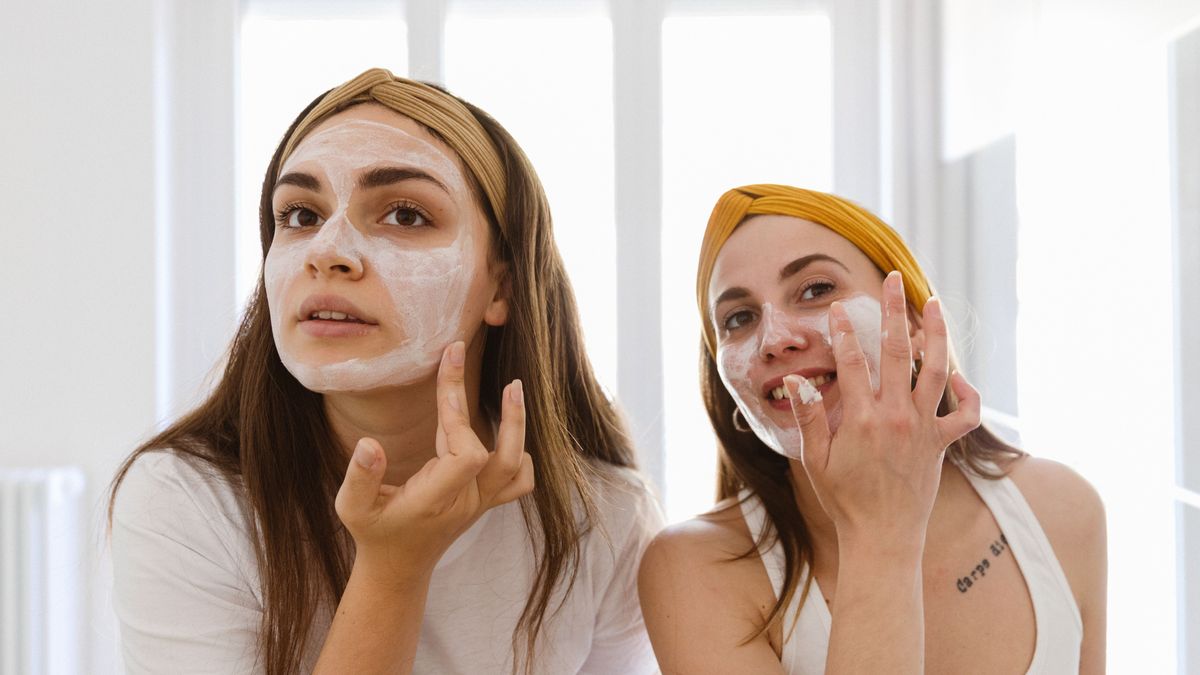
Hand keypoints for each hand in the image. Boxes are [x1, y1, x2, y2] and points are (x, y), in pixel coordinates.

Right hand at [333, 341, 534, 575]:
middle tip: (498, 375)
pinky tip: (507, 432)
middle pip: (498, 455)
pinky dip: (520, 455)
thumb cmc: (373, 531)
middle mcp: (465, 502)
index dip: (457, 414)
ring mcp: (479, 503)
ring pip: (514, 466)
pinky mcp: (485, 501)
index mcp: (434, 499)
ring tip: (512, 389)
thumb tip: (369, 444)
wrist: (398, 566)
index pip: (464, 454)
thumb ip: (360, 477)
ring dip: (517, 427)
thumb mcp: (351, 508)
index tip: (449, 367)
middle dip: (501, 412)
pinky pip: (518, 481)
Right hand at [786, 271, 979, 545]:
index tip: (840, 309)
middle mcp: (897, 417)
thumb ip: (809, 416)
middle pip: (898, 351)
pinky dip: (968, 392)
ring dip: (936, 334)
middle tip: (893, 279)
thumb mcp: (814, 460)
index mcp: (862, 419)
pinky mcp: (941, 443)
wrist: (883, 537)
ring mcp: (923, 428)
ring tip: (933, 302)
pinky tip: (958, 374)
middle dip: (894, 311)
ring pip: (936, 370)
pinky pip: (965, 414)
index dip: (844, 332)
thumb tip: (797, 381)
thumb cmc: (844, 500)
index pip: (853, 362)